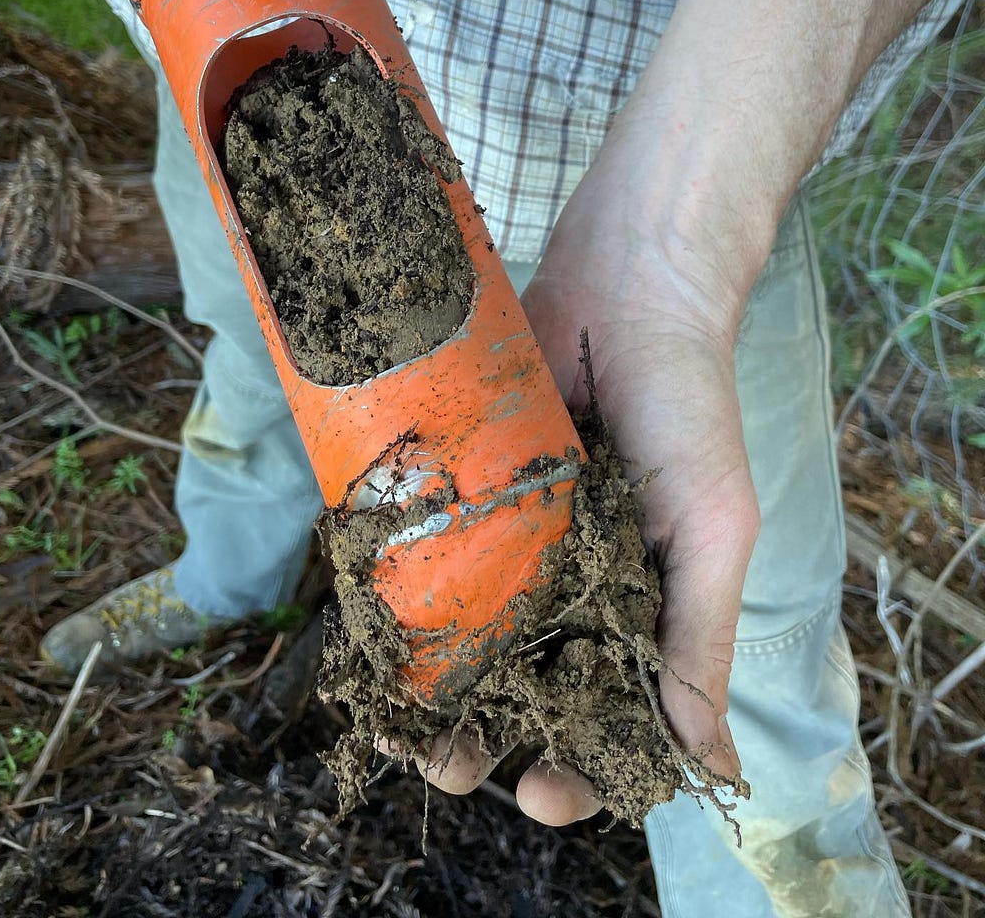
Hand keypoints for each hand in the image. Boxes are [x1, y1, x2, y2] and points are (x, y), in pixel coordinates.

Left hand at [409, 139, 757, 823]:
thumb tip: (710, 765)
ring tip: (398, 727)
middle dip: (487, 736)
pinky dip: (398, 601)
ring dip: (432, 689)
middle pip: (522, 684)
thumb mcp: (712, 529)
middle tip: (449, 768)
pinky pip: (425, 555)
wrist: (625, 287)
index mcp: (637, 603)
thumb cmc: (687, 406)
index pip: (607, 712)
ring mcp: (512, 535)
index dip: (581, 766)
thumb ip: (700, 639)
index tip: (543, 796)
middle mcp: (571, 579)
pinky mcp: (465, 488)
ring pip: (462, 633)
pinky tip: (370, 637)